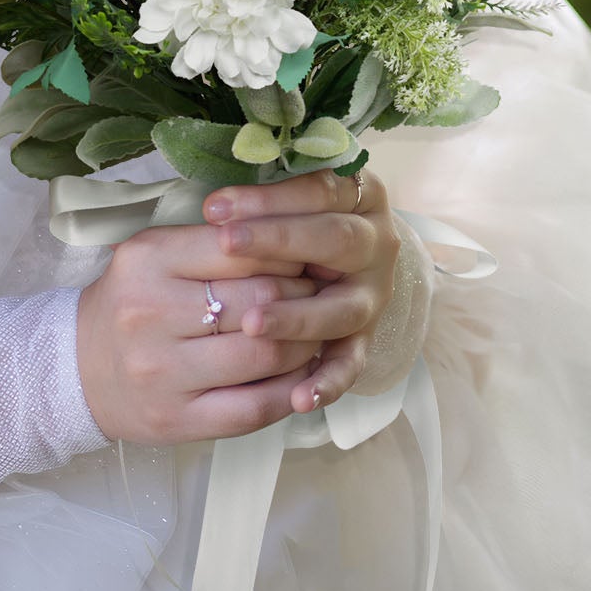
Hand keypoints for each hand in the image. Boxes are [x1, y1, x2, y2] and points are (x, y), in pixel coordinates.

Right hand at [74, 167, 399, 444]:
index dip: (289, 251)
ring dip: (306, 343)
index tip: (309, 254)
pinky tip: (300, 377)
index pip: (242, 248)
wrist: (77, 370)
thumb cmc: (132, 305)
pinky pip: (255, 408)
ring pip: (266, 354)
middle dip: (304, 296)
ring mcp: (163, 372)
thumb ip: (217, 245)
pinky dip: (291, 391)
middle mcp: (149, 313)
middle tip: (320, 294)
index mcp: (147, 259)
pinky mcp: (177, 420)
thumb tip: (299, 241)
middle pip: (261, 300)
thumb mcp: (157, 257)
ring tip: (314, 332)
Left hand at [203, 167, 400, 411]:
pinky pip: (350, 363)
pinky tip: (299, 399)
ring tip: (252, 324)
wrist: (333, 257)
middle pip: (334, 240)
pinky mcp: (362, 338)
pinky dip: (328, 383)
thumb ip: (262, 197)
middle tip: (227, 243)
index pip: (318, 190)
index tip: (215, 207)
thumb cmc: (289, 217)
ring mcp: (372, 294)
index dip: (267, 197)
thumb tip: (213, 208)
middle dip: (278, 240)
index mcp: (360, 195)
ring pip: (341, 308)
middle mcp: (376, 244)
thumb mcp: (283, 196)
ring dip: (298, 316)